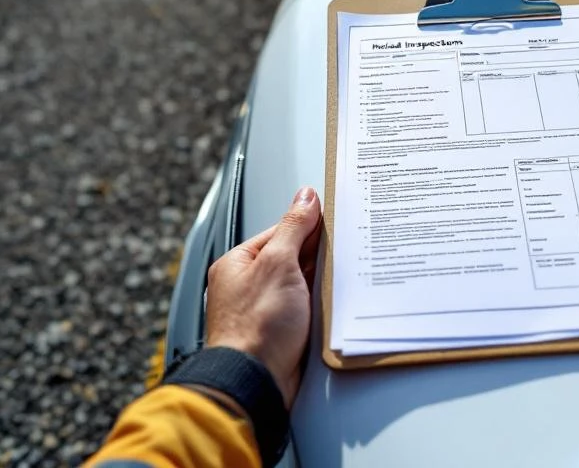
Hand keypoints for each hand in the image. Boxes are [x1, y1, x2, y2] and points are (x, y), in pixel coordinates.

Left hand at [204, 187, 322, 407]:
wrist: (254, 381)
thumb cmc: (254, 327)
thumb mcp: (278, 263)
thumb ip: (293, 227)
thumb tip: (305, 198)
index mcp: (238, 263)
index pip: (279, 232)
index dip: (308, 226)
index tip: (332, 221)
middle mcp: (248, 286)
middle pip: (292, 258)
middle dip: (316, 257)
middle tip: (340, 251)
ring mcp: (265, 311)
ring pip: (301, 286)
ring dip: (319, 284)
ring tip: (335, 281)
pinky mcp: (281, 333)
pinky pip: (306, 311)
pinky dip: (320, 306)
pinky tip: (331, 304)